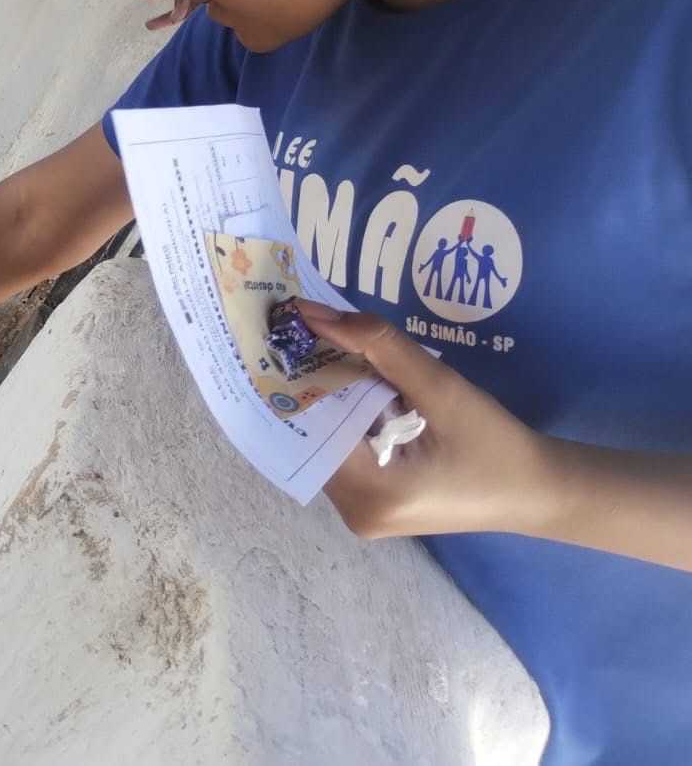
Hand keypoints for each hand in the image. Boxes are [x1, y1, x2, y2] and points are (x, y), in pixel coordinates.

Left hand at [300, 301, 555, 539]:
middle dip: (315, 385)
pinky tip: (359, 387)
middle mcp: (354, 513)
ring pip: (329, 442)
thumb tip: (313, 313)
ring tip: (328, 351)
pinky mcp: (375, 506)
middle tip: (306, 332)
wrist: (538, 491)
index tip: (289, 332)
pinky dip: (351, 420)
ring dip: (334, 400)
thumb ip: (378, 347)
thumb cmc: (495, 443)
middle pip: (316, 435)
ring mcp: (362, 515)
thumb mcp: (440, 387)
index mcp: (369, 494)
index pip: (312, 426)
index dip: (300, 378)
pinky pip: (347, 455)